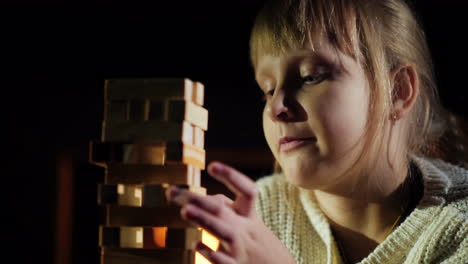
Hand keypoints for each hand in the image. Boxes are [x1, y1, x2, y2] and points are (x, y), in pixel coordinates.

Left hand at [166, 161, 295, 263]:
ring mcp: (241, 249)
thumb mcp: (246, 221)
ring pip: (224, 232)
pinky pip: (224, 262)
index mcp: (249, 214)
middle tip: (171, 191)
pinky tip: (196, 245)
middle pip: (223, 210)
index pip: (247, 191)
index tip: (212, 165)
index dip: (232, 176)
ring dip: (205, 220)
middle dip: (198, 199)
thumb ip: (225, 207)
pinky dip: (211, 253)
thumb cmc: (255, 241)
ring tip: (185, 211)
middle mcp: (246, 229)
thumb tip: (202, 199)